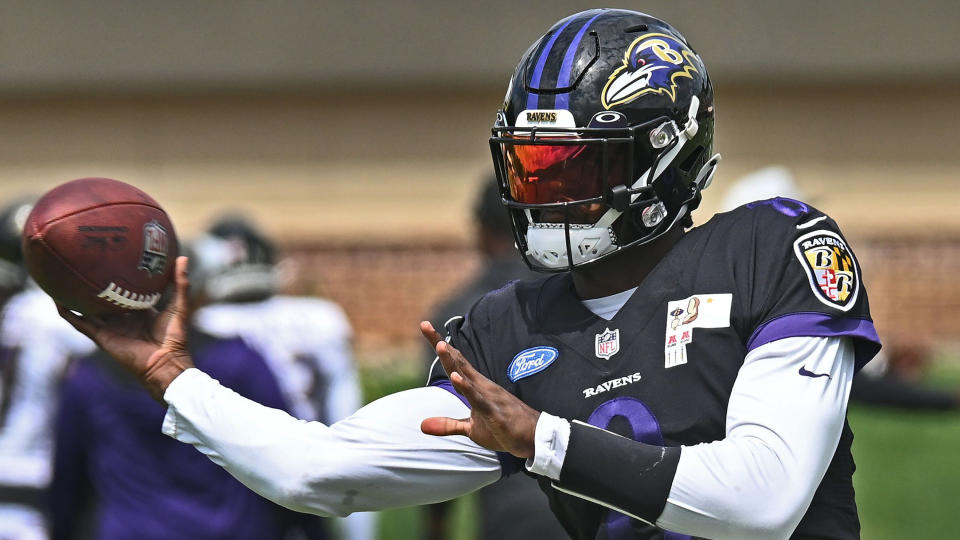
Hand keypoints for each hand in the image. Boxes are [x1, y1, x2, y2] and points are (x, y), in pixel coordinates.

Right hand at [58, 256, 194, 401]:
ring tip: (63, 278)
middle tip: (86, 262)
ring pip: (88, 309)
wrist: (165, 363)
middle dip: (96, 284)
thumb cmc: (175, 336)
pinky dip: (68, 313)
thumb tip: (183, 257)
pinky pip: (80, 323)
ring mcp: (110, 327)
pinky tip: (57, 300)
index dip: (119, 278)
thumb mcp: (179, 305)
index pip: (126, 291)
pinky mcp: (100, 336)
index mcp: (139, 310)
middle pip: (105, 298)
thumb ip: (180, 283)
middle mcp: (122, 318)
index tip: (113, 260)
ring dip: (75, 297)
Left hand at [419, 321, 539, 457]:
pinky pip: (479, 399)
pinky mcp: (494, 413)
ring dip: (454, 361)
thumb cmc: (503, 429)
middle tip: (425, 325)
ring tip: (441, 345)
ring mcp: (488, 398)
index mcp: (476, 386)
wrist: (534, 437)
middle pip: (457, 362)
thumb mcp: (471, 429)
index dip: (440, 345)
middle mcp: (482, 386)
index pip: (455, 362)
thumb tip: (421, 426)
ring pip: (467, 377)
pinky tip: (457, 378)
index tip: (425, 326)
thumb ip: (447, 425)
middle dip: (441, 345)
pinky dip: (468, 388)